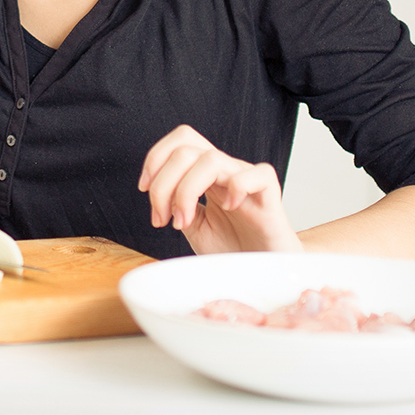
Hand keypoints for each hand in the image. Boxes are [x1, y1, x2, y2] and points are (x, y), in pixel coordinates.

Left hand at [138, 124, 302, 255]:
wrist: (264, 272)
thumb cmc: (234, 248)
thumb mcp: (194, 228)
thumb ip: (176, 207)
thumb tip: (157, 197)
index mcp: (206, 175)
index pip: (181, 142)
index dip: (155, 158)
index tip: (144, 190)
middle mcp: (225, 172)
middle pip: (186, 149)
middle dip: (162, 184)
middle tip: (162, 219)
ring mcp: (247, 181)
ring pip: (211, 159)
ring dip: (186, 191)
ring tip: (184, 222)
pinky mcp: (270, 196)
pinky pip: (258, 174)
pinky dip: (237, 187)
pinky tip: (229, 208)